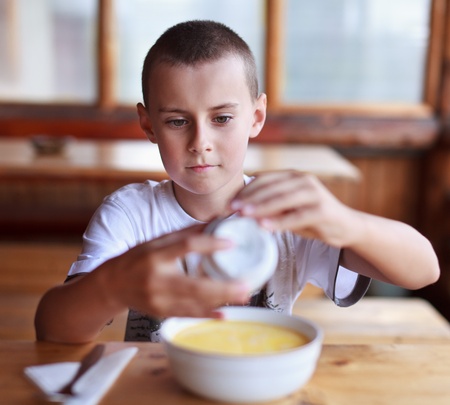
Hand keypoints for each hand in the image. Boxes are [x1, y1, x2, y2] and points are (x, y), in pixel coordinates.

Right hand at [104, 224, 249, 317]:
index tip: (231, 243)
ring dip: (220, 301)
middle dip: (222, 287)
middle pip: (194, 285)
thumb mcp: (157, 241)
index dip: (209, 244)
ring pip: (194, 303)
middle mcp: (156, 279)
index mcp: (155, 255)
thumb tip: (216, 219)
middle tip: (246, 285)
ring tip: (244, 296)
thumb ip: (186, 233)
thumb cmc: (138, 258)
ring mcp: (158, 300)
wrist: (112, 285)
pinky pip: (187, 314)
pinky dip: (206, 315)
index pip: (186, 246)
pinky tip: (223, 315)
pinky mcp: (160, 312)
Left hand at [231, 170, 354, 246]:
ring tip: (244, 215)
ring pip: (282, 199)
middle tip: (232, 208)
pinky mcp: (322, 210)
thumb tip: (241, 209)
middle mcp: (304, 180)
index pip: (264, 179)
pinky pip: (297, 216)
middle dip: (249, 198)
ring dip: (261, 207)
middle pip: (271, 188)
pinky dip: (279, 222)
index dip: (246, 190)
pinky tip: (264, 226)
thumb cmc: (311, 216)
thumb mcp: (289, 208)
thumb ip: (271, 204)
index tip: (230, 202)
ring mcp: (314, 194)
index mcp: (293, 176)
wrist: (345, 225)